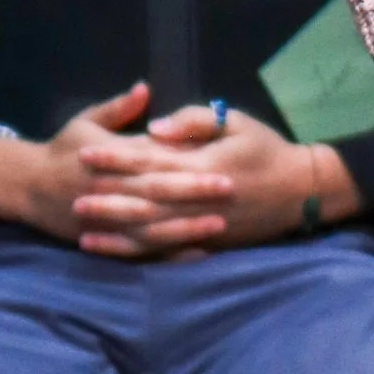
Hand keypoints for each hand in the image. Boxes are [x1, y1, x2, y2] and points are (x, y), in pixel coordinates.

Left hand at [0, 90, 358, 260]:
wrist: (301, 191)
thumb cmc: (266, 149)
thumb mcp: (237, 121)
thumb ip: (196, 121)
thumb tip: (157, 129)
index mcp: (202, 164)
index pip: (151, 159)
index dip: (116, 156)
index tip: (86, 152)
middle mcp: (198, 198)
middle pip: (144, 198)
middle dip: (108, 196)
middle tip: (73, 194)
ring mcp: (202, 226)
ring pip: (152, 230)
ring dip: (117, 229)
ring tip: (84, 227)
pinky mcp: (206, 243)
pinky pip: (166, 251)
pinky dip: (138, 253)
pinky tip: (114, 251)